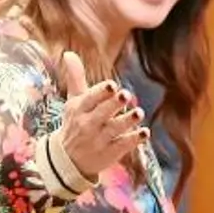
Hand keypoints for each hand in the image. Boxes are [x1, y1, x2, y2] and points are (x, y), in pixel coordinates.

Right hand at [57, 51, 148, 181]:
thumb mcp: (74, 101)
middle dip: (113, 105)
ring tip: (138, 112)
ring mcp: (98, 140)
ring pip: (114, 130)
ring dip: (127, 121)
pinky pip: (122, 146)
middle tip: (126, 94)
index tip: (112, 85)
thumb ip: (76, 78)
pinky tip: (145, 133)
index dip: (100, 93)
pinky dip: (134, 140)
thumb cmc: (75, 123)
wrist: (68, 160)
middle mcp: (87, 125)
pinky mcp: (109, 153)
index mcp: (78, 110)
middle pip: (101, 114)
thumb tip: (69, 53)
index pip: (88, 100)